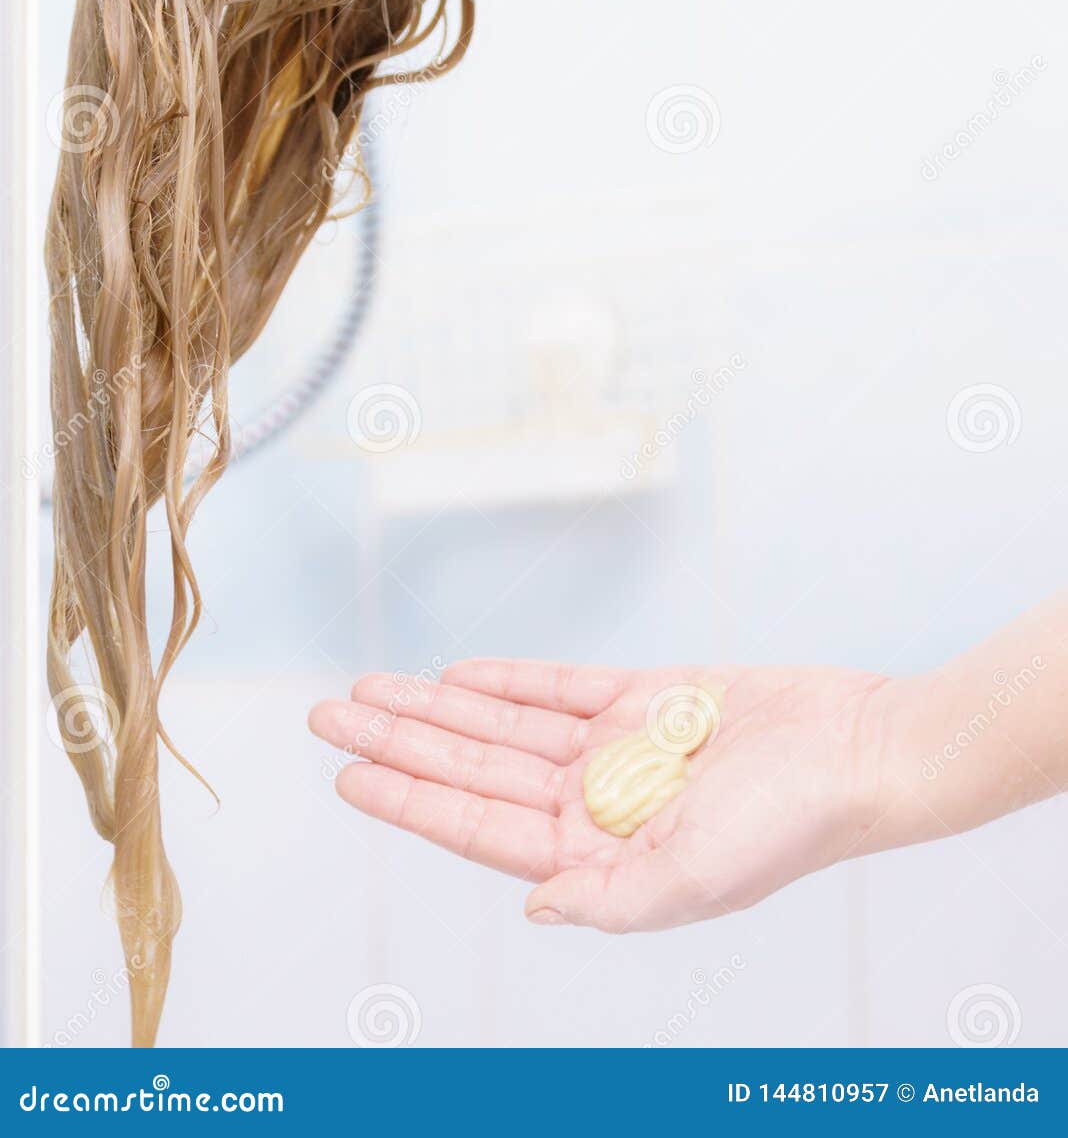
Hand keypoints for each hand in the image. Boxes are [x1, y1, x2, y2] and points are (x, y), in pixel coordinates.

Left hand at [309, 657, 894, 931]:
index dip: (409, 799)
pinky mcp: (648, 698)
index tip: (348, 775)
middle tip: (327, 716)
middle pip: (473, 768)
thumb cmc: (792, 824)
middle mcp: (595, 802)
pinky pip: (559, 687)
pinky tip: (459, 674)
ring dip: (437, 706)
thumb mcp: (697, 878)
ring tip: (370, 687)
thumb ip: (610, 900)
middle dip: (399, 741)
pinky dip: (509, 679)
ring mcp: (618, 748)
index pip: (477, 825)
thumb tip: (533, 907)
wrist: (861, 748)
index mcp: (599, 855)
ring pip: (502, 723)